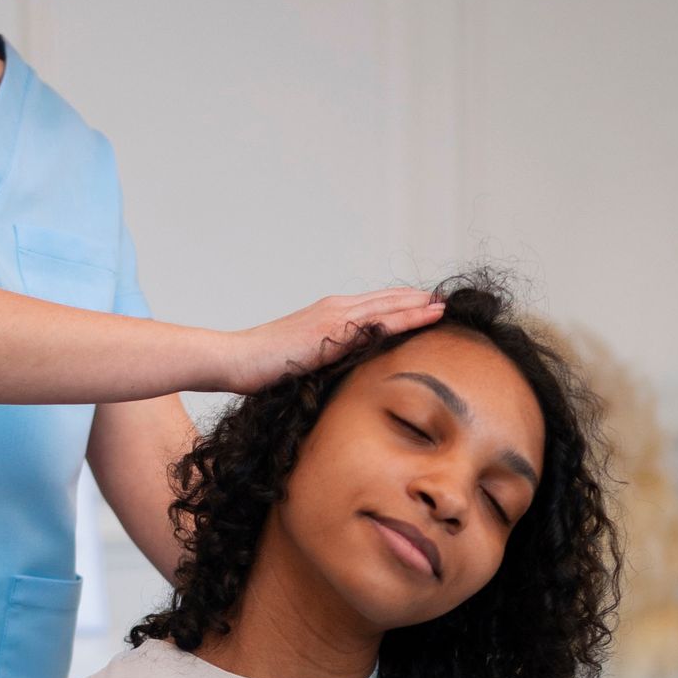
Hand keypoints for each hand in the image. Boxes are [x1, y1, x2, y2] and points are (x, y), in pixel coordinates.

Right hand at [220, 288, 447, 391]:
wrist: (233, 359)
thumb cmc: (260, 367)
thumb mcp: (300, 362)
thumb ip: (324, 361)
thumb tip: (341, 377)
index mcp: (328, 315)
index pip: (373, 307)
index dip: (400, 305)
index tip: (425, 307)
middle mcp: (334, 309)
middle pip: (385, 300)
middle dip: (415, 300)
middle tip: (444, 301)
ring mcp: (332, 316)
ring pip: (386, 307)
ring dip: (417, 305)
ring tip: (442, 305)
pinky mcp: (330, 331)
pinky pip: (375, 324)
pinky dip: (403, 318)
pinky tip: (424, 318)